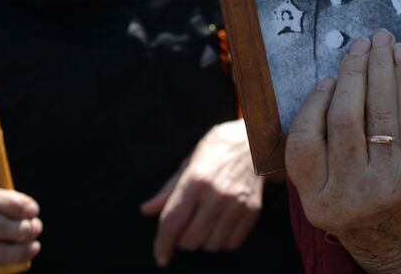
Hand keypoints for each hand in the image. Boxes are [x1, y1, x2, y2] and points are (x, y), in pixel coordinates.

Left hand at [139, 119, 263, 266]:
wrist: (254, 143)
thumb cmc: (216, 151)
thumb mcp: (189, 162)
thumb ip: (168, 190)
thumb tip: (145, 210)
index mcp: (195, 180)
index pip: (173, 222)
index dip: (162, 244)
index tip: (160, 257)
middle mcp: (216, 194)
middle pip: (190, 240)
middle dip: (182, 240)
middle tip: (185, 227)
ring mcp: (236, 204)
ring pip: (210, 246)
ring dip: (203, 241)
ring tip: (204, 224)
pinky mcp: (252, 211)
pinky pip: (231, 244)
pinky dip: (222, 241)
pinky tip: (220, 225)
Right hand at [286, 30, 400, 273]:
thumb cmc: (370, 220)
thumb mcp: (333, 201)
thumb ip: (325, 157)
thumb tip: (334, 87)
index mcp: (319, 202)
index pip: (303, 141)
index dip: (314, 103)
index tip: (328, 80)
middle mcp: (350, 194)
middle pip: (344, 117)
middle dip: (353, 72)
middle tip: (360, 46)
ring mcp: (387, 184)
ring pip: (379, 111)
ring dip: (381, 68)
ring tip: (383, 43)